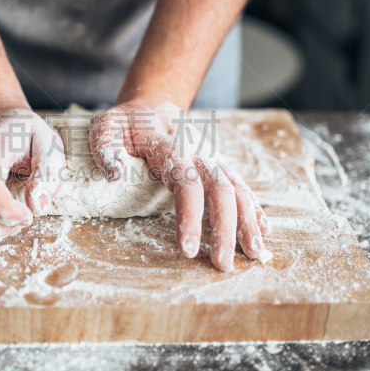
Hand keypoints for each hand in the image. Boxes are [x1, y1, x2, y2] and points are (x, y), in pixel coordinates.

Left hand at [89, 100, 270, 270]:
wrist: (151, 105)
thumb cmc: (126, 123)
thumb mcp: (106, 126)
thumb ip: (105, 146)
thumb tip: (114, 174)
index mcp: (170, 145)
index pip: (185, 183)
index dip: (190, 216)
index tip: (189, 249)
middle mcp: (199, 151)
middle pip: (220, 190)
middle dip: (225, 229)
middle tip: (223, 265)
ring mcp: (212, 158)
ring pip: (237, 188)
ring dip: (248, 221)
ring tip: (254, 254)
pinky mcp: (218, 165)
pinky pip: (241, 185)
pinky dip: (254, 207)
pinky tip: (263, 230)